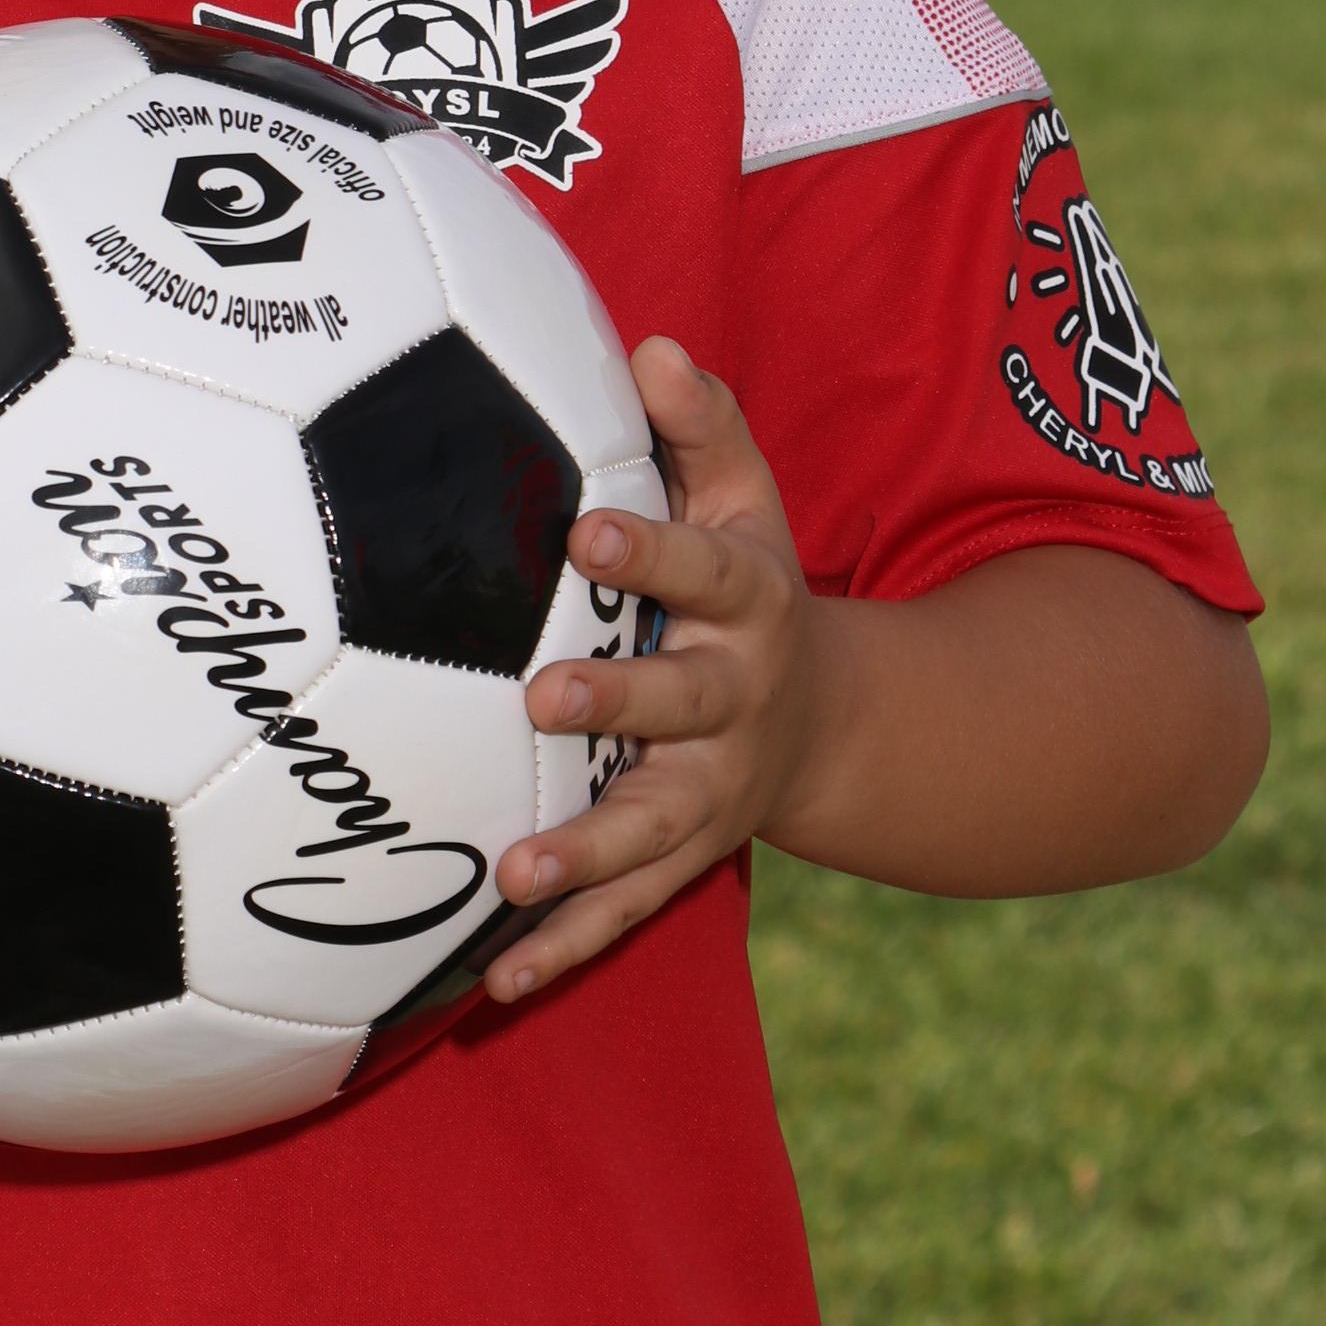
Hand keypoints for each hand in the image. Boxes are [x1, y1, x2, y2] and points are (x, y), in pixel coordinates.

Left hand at [483, 338, 822, 1003]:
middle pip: (684, 704)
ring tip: (513, 870)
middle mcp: (736, 701)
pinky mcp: (685, 859)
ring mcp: (712, 790)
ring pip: (653, 828)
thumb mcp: (746, 496)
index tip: (587, 525)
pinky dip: (567, 947)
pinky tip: (497, 980)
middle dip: (620, 701)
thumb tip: (649, 344)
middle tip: (542, 697)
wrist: (829, 720)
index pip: (705, 568)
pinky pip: (626, 912)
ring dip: (587, 854)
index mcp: (750, 602)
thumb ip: (701, 424)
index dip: (651, 547)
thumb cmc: (749, 582)